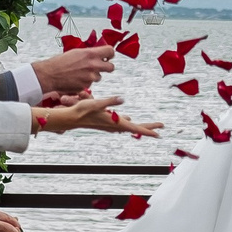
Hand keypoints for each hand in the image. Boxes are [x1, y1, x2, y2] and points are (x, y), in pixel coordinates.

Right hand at [33, 47, 116, 97]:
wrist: (50, 74)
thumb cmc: (61, 62)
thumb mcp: (76, 52)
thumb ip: (90, 53)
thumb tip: (99, 54)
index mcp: (91, 54)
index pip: (110, 51)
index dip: (110, 54)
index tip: (107, 56)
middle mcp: (93, 65)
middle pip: (111, 67)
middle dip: (107, 66)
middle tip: (101, 66)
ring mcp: (90, 78)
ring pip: (99, 77)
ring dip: (93, 75)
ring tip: (80, 73)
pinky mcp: (86, 87)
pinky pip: (90, 84)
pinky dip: (85, 82)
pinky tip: (76, 79)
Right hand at [37, 96, 162, 137]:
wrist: (70, 118)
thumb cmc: (82, 110)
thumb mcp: (97, 102)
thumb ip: (110, 101)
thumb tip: (122, 99)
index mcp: (115, 122)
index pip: (135, 128)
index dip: (148, 130)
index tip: (159, 133)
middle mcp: (114, 126)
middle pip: (136, 129)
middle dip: (149, 128)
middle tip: (161, 128)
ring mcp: (111, 125)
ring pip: (129, 127)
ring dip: (140, 127)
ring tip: (151, 127)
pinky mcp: (107, 123)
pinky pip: (121, 124)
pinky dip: (129, 124)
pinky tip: (129, 120)